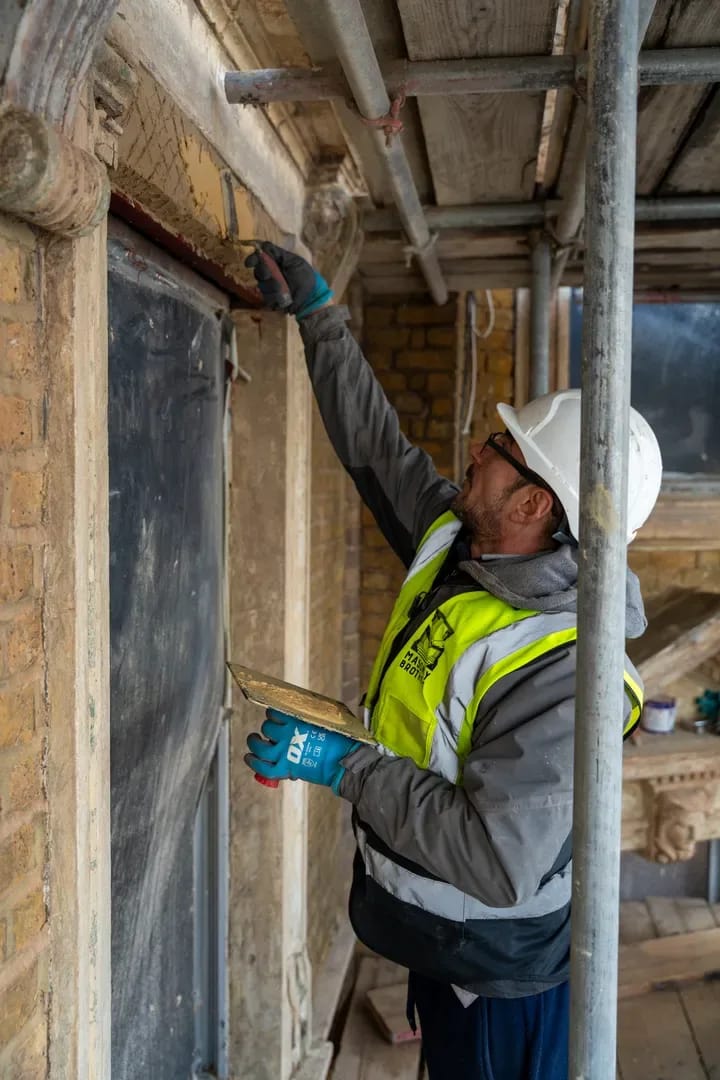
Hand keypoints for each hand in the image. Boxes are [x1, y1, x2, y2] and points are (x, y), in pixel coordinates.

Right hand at [244, 241, 332, 318]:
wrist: (311, 296)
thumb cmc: (304, 276)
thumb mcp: (294, 261)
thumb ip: (278, 253)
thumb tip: (262, 244)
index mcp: (274, 262)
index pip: (259, 258)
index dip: (252, 259)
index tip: (249, 263)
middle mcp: (269, 274)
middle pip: (258, 271)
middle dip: (263, 272)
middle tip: (269, 275)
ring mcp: (269, 287)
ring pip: (262, 285)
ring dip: (271, 286)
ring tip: (283, 288)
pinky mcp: (271, 300)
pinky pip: (267, 297)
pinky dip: (274, 296)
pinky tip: (283, 296)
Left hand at [245, 709, 359, 792]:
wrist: (344, 762)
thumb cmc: (340, 739)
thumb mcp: (327, 720)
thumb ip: (313, 716)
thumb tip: (306, 713)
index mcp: (296, 721)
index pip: (275, 713)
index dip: (273, 715)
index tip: (275, 717)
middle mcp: (287, 735)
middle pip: (267, 728)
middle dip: (267, 728)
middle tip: (269, 731)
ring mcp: (285, 753)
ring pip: (260, 747)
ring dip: (253, 742)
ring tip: (253, 739)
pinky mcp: (287, 769)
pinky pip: (264, 768)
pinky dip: (254, 763)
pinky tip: (249, 757)